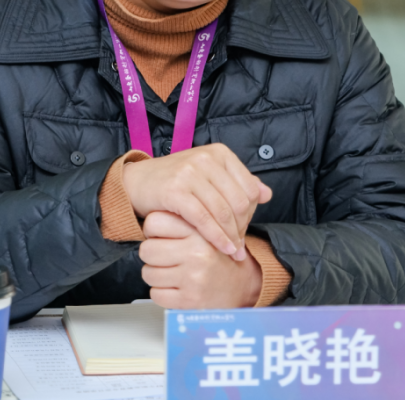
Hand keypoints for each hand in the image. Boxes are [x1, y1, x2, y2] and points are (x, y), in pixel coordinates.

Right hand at [122, 143, 271, 260]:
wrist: (136, 182)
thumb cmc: (175, 182)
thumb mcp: (208, 176)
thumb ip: (237, 183)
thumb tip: (267, 194)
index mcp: (219, 153)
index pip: (249, 188)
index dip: (251, 213)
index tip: (245, 229)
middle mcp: (206, 159)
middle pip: (238, 201)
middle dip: (241, 228)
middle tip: (238, 245)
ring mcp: (190, 173)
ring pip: (223, 212)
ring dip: (231, 236)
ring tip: (233, 252)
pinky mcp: (176, 191)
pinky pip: (203, 219)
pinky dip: (216, 237)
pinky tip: (221, 248)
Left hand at [140, 212, 262, 308]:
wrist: (243, 285)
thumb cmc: (218, 257)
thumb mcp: (206, 230)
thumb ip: (182, 221)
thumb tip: (149, 221)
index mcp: (200, 231)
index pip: (154, 222)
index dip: (153, 231)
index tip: (161, 236)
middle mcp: (197, 253)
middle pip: (147, 250)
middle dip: (152, 255)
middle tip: (164, 257)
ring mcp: (193, 278)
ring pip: (148, 273)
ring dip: (156, 275)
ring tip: (172, 273)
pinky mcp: (189, 300)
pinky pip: (155, 294)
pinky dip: (161, 293)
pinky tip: (175, 288)